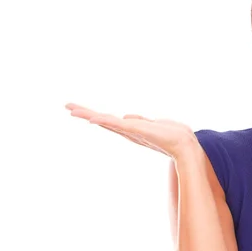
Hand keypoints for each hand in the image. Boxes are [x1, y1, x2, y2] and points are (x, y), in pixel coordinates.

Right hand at [65, 102, 199, 158]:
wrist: (184, 144)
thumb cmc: (171, 135)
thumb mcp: (152, 124)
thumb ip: (138, 121)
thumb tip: (126, 117)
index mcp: (130, 129)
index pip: (107, 120)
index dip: (92, 115)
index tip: (77, 109)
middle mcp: (127, 132)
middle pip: (102, 121)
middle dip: (85, 113)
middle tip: (67, 106)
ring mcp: (131, 131)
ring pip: (106, 122)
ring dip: (89, 115)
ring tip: (73, 110)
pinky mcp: (137, 131)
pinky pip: (118, 125)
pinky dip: (106, 122)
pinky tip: (94, 119)